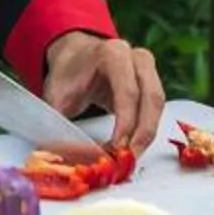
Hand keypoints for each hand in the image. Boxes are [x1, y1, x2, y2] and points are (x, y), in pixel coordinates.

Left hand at [39, 31, 164, 156]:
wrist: (76, 58)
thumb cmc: (67, 75)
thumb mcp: (55, 95)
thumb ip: (57, 122)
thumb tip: (59, 155)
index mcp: (112, 55)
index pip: (128, 91)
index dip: (126, 122)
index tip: (117, 148)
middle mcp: (136, 59)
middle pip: (151, 98)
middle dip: (142, 133)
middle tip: (127, 159)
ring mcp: (148, 69)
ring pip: (157, 106)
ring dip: (146, 135)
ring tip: (128, 157)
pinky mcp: (151, 83)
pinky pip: (155, 110)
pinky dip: (145, 130)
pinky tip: (131, 147)